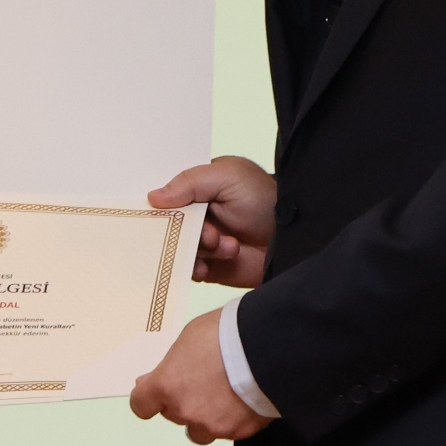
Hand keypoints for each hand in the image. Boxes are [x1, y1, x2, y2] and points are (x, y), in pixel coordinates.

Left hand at [127, 308, 265, 445]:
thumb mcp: (189, 339)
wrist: (269, 345)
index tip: (154, 394)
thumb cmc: (227, 333)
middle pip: (173, 414)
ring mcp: (212, 424)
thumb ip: (170, 366)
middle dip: (183, 400)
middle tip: (202, 381)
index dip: (148, 399)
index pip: (141, 405)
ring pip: (200, 430)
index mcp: (166, 385)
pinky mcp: (239, 431)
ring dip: (206, 416)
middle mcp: (184, 410)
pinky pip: (228, 430)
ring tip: (224, 394)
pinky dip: (233, 418)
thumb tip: (151, 381)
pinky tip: (243, 398)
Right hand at [150, 154, 277, 287]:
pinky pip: (186, 268)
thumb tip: (153, 196)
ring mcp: (201, 239)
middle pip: (167, 223)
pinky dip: (194, 268)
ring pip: (175, 247)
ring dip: (197, 249)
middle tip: (211, 234)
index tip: (159, 211)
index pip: (166, 193)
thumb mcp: (228, 177)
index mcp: (199, 187)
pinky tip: (208, 266)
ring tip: (226, 247)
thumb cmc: (265, 200)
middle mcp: (197, 213)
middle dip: (186, 231)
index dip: (160, 203)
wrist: (291, 240)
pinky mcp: (208, 263)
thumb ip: (190, 182)